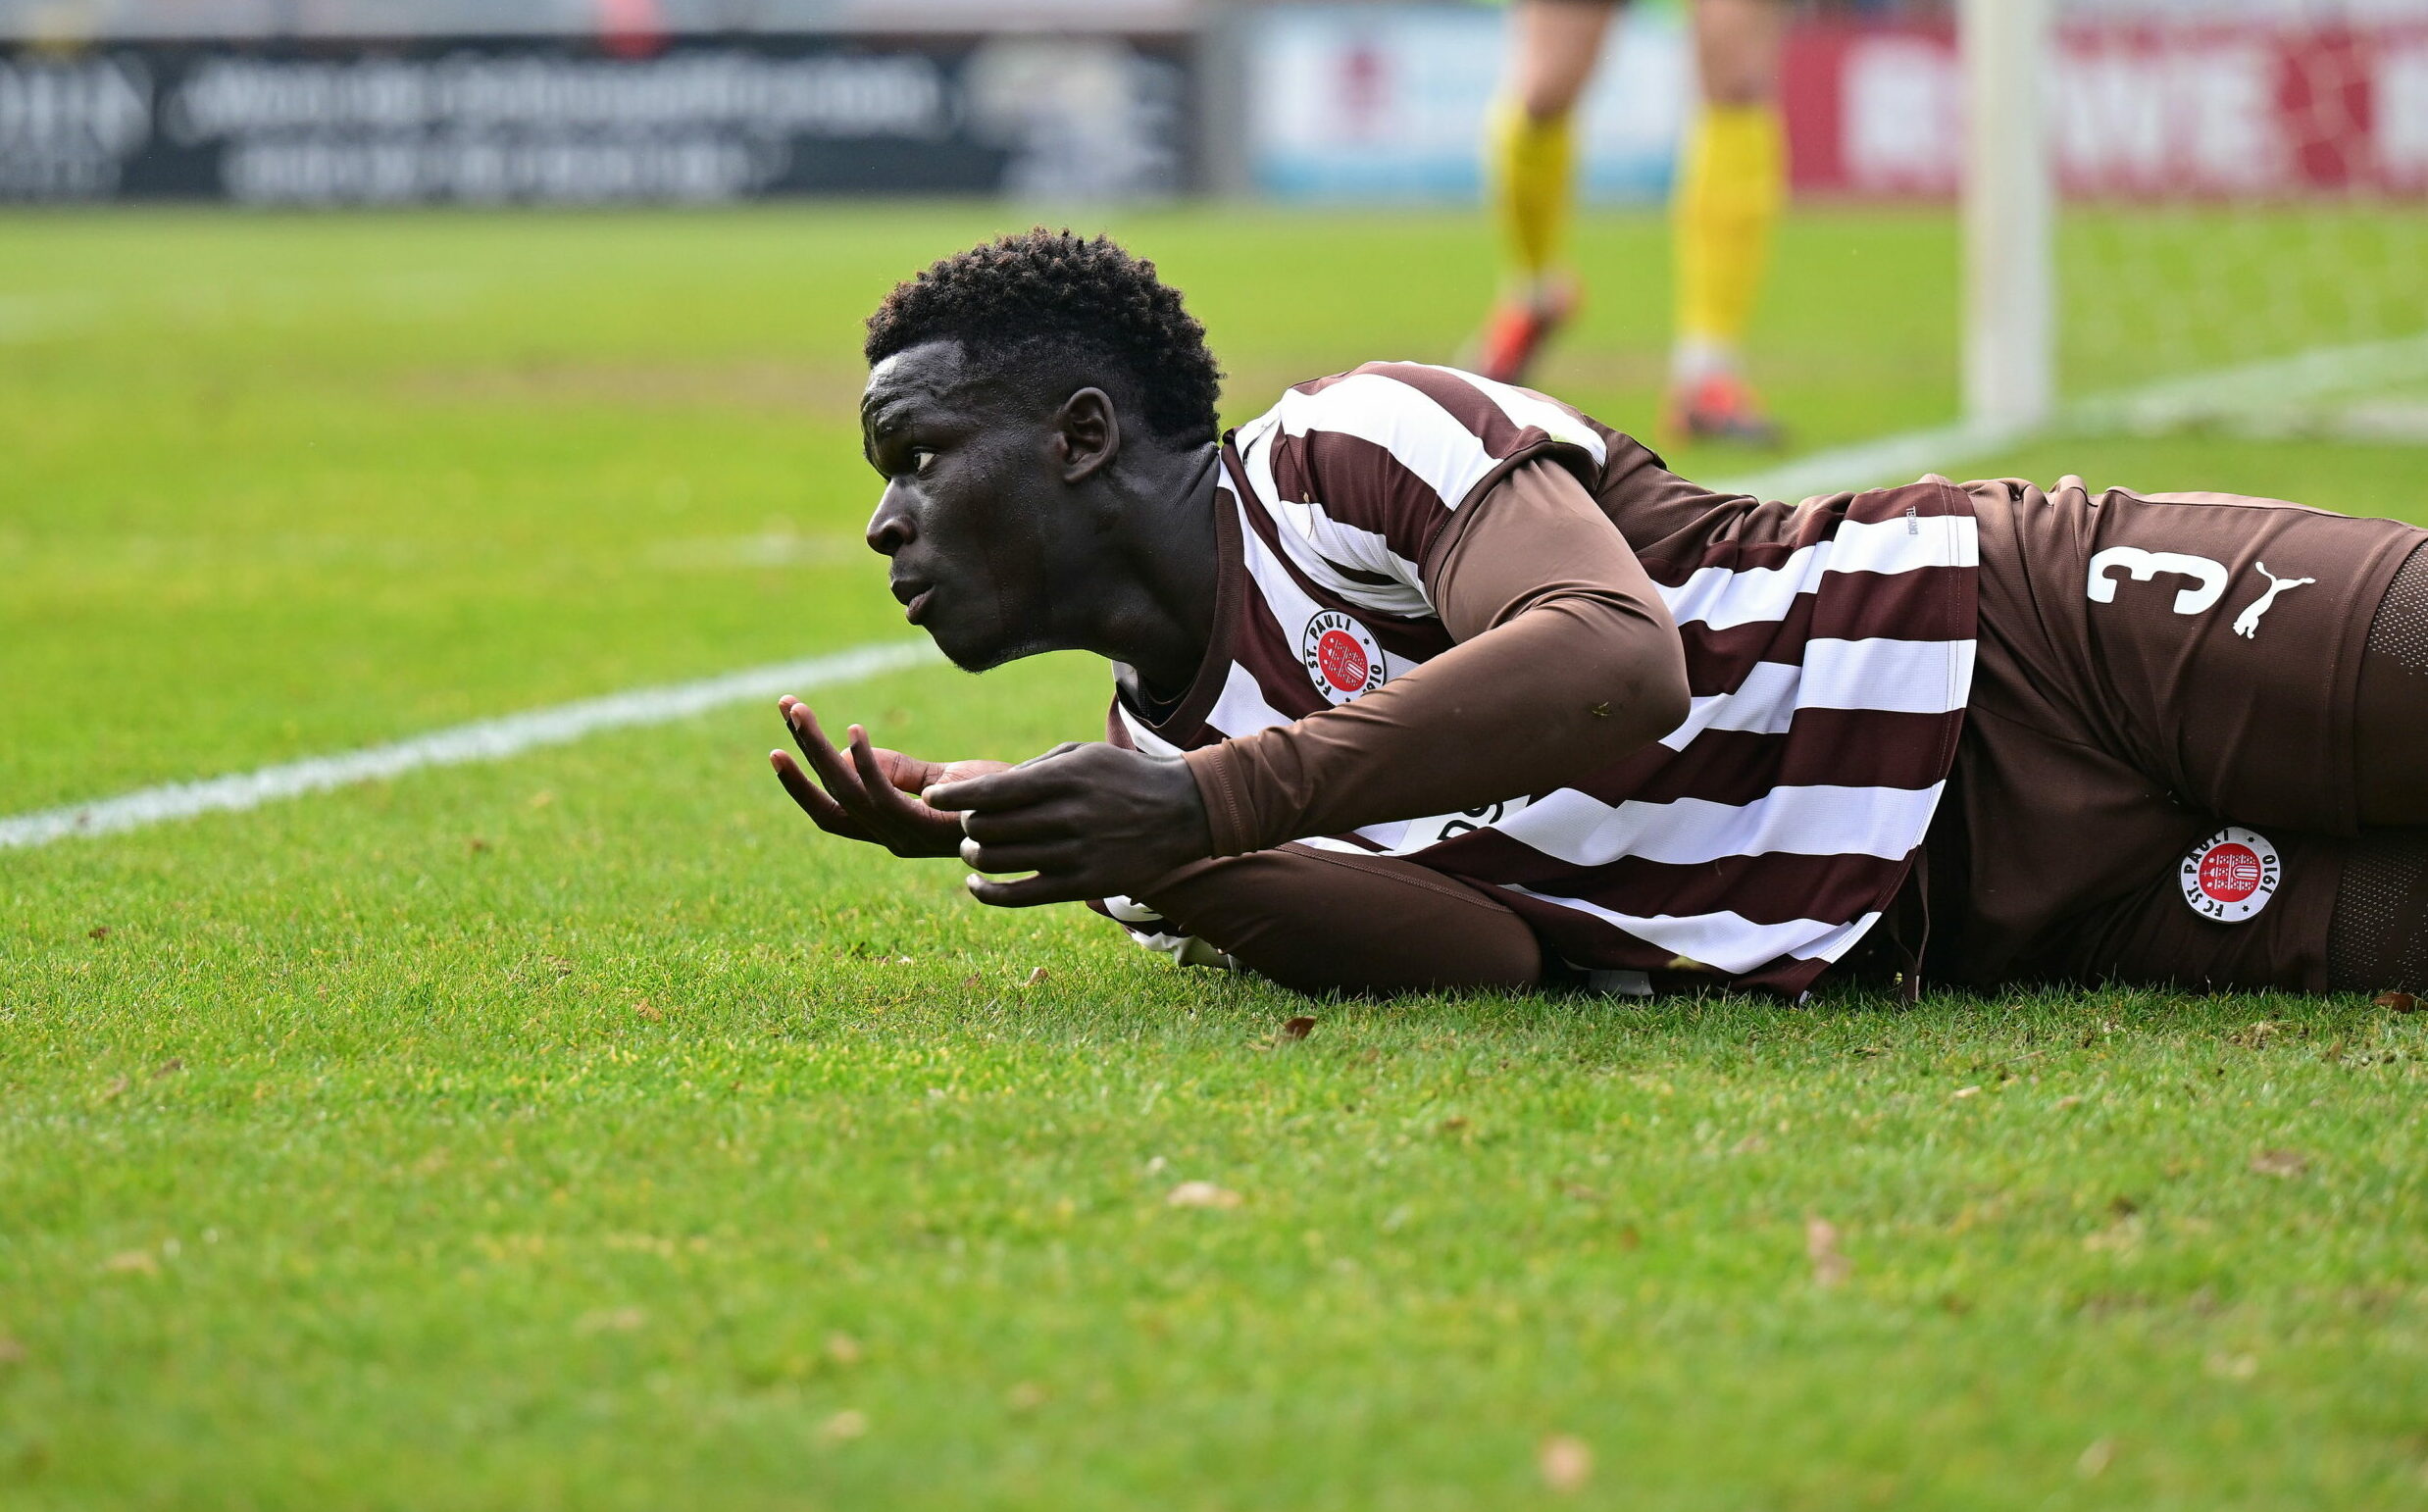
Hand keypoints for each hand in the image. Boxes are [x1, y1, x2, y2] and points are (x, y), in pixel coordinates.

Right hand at [768, 695, 1009, 857]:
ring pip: (846, 795)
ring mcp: (909, 838)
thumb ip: (898, 770)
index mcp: (890, 830)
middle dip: (801, 755)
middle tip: (785, 707)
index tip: (780, 746)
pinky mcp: (930, 828)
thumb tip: (851, 747)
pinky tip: (854, 730)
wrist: (1047, 816)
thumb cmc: (998, 796)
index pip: (832, 811)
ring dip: (817, 750)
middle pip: (830, 802)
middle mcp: (893, 839)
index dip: (801, 784)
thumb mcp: (941, 779)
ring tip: (800, 709)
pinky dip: (863, 763)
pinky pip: (883, 797)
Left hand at [923, 742, 1214, 906]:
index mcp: (1065, 779)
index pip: (993, 791)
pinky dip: (988, 893)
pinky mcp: (1082, 885)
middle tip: (969, 822)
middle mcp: (1067, 817)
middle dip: (968, 824)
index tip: (933, 798)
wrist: (1182, 812)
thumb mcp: (1081, 755)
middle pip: (990, 827)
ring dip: (975, 855)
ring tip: (975, 848)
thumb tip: (983, 794)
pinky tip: (976, 884)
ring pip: (999, 861)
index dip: (955, 797)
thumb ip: (1032, 771)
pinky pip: (1020, 896)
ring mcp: (1075, 854)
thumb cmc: (1123, 777)